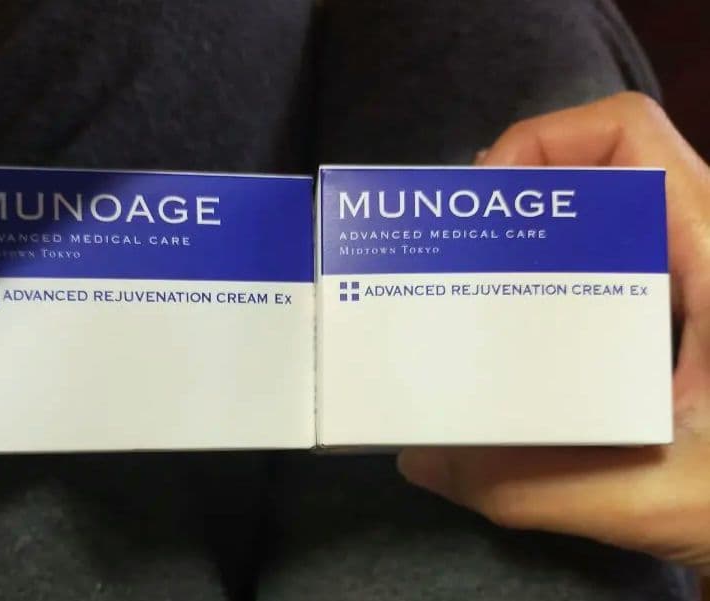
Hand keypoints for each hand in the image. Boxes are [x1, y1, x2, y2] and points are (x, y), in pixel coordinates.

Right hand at [397, 92, 709, 572]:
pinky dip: (564, 268)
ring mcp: (699, 273)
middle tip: (462, 244)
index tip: (482, 208)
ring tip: (480, 273)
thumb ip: (530, 485)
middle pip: (607, 161)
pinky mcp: (690, 305)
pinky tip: (527, 320)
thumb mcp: (650, 496)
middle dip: (523, 189)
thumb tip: (421, 458)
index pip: (628, 136)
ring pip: (611, 209)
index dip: (542, 143)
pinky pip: (618, 255)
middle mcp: (707, 244)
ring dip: (542, 228)